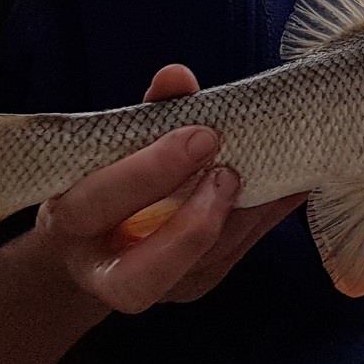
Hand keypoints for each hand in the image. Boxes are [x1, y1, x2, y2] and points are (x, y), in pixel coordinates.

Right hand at [33, 64, 305, 312]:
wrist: (103, 230)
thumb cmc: (110, 172)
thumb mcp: (116, 142)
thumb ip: (148, 113)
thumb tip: (176, 77)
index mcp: (70, 224)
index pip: (95, 206)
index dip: (147, 173)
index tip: (199, 134)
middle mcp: (105, 270)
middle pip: (143, 276)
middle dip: (193, 225)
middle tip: (230, 172)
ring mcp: (156, 287)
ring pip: (201, 268)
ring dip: (243, 217)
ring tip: (275, 169)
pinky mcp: (197, 282)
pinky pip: (236, 254)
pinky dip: (266, 214)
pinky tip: (292, 182)